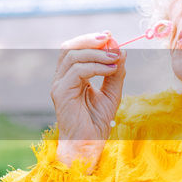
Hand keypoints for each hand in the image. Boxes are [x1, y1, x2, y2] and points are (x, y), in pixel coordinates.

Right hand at [51, 31, 125, 168]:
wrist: (88, 145)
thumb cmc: (97, 123)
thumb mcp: (112, 93)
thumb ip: (116, 73)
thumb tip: (122, 51)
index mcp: (70, 77)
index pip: (75, 50)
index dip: (91, 40)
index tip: (110, 36)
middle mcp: (62, 79)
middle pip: (70, 48)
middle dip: (90, 40)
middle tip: (110, 39)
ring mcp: (59, 85)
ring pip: (73, 56)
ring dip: (97, 53)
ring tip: (115, 58)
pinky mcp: (61, 93)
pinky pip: (77, 71)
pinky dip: (96, 66)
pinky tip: (111, 69)